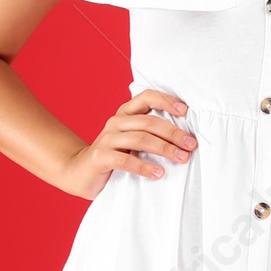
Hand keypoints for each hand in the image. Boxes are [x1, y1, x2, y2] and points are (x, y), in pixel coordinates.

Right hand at [57, 89, 195, 199]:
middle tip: (191, 145)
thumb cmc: (113, 157)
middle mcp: (116, 121)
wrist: (79, 172)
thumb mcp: (132, 141)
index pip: (147, 97)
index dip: (167, 101)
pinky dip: (144, 166)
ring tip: (181, 158)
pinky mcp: (100, 156)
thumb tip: (185, 137)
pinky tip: (158, 173)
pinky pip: (125, 159)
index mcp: (125, 113)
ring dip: (164, 149)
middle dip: (173, 133)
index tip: (185, 112)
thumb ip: (150, 134)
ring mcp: (107, 138)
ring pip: (140, 138)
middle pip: (149, 122)